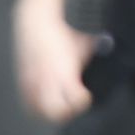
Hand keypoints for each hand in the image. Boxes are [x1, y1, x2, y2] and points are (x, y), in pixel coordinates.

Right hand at [14, 5, 95, 123]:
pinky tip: (44, 102)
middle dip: (66, 112)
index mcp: (64, 72)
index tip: (86, 96)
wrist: (36, 23)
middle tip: (73, 106)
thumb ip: (97, 52)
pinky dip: (36, 106)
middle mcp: (48, 80)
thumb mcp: (84, 44)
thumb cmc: (61, 33)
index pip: (75, 100)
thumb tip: (111, 50)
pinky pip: (28, 102)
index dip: (83, 101)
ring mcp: (33, 81)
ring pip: (39, 110)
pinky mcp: (23, 80)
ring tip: (59, 107)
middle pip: (55, 112)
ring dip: (50, 112)